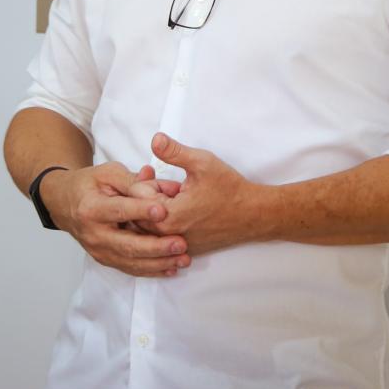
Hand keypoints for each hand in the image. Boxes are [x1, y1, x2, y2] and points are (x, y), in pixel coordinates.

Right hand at [42, 162, 191, 277]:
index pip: (119, 210)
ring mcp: (99, 250)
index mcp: (91, 208)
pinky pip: (131, 268)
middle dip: (156, 246)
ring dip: (159, 263)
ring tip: (183, 259)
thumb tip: (158, 184)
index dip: (141, 211)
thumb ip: (133, 180)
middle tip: (181, 243)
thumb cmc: (89, 184)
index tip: (163, 211)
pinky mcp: (106, 259)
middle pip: (127, 244)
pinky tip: (171, 268)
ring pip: (131, 261)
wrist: (65, 203)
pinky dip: (152, 270)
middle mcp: (94, 234)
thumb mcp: (108, 173)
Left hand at [146, 133, 267, 256]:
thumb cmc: (229, 190)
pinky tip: (184, 210)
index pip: (135, 196)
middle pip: (138, 213)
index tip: (161, 174)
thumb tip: (154, 139)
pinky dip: (167, 221)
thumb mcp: (202, 163)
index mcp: (167, 217)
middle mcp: (167, 237)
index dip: (146, 180)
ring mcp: (175, 246)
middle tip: (172, 185)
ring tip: (178, 196)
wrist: (253, 215)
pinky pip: (163, 236)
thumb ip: (174, 151)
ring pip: (150, 225)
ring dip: (158, 208)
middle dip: (149, 195)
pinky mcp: (184, 249)